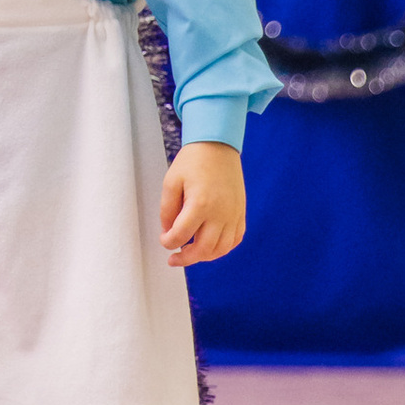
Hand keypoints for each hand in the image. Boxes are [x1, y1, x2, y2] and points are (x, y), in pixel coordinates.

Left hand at [159, 141, 245, 267]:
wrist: (217, 146)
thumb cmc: (193, 161)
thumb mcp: (171, 181)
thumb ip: (167, 210)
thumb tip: (168, 231)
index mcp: (200, 204)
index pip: (181, 236)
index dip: (168, 242)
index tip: (164, 240)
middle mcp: (220, 213)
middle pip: (204, 249)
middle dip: (186, 258)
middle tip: (174, 259)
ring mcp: (233, 214)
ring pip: (221, 249)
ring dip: (205, 256)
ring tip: (191, 253)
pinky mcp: (241, 213)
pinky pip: (235, 239)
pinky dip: (223, 248)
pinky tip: (210, 246)